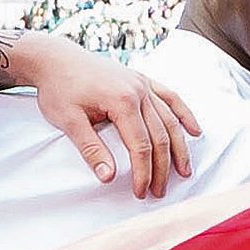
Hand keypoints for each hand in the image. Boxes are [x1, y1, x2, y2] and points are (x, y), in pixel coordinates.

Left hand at [32, 48, 199, 198]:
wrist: (55, 58)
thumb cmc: (59, 88)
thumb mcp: (68, 121)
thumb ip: (91, 149)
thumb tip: (108, 177)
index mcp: (122, 100)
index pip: (140, 145)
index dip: (143, 172)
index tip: (141, 192)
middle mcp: (139, 90)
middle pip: (159, 135)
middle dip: (162, 167)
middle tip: (160, 191)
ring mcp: (142, 83)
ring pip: (169, 119)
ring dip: (179, 147)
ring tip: (184, 171)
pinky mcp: (141, 80)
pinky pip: (170, 97)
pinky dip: (184, 114)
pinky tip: (194, 130)